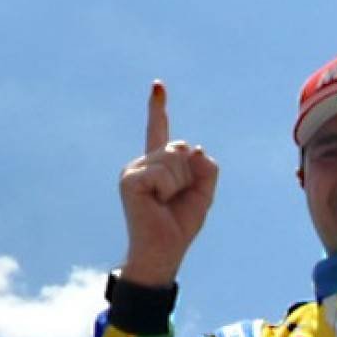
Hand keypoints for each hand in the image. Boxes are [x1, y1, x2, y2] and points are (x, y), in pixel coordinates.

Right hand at [119, 81, 217, 285]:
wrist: (164, 250)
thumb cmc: (180, 224)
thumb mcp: (204, 193)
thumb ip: (206, 168)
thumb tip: (194, 149)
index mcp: (158, 164)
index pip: (160, 131)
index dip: (158, 108)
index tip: (157, 85)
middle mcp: (143, 163)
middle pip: (181, 148)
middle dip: (190, 175)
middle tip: (174, 200)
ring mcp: (134, 169)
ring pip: (174, 158)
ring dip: (179, 184)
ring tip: (165, 203)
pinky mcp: (130, 179)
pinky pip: (163, 172)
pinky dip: (168, 188)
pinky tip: (156, 203)